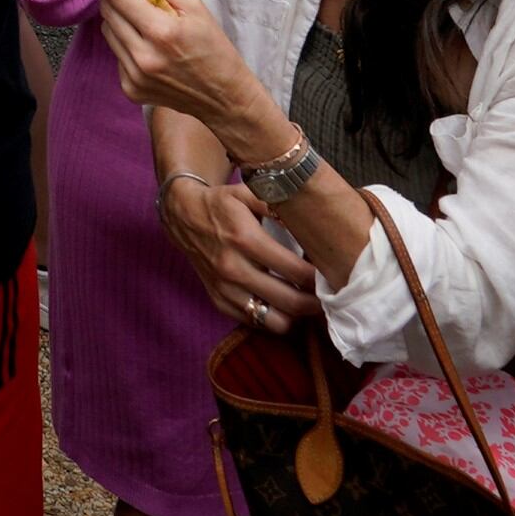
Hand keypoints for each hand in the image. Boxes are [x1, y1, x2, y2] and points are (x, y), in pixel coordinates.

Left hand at [93, 0, 283, 149]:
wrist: (225, 98)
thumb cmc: (214, 48)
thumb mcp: (194, 7)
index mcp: (161, 31)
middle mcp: (142, 56)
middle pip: (107, 11)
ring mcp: (134, 76)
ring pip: (108, 32)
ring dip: (119, 20)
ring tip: (146, 24)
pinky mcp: (130, 90)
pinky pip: (116, 54)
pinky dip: (126, 44)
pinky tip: (149, 48)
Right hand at [158, 166, 322, 335]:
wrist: (182, 216)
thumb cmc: (222, 204)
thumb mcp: (248, 193)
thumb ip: (279, 205)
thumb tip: (310, 221)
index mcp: (245, 239)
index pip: (295, 271)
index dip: (319, 278)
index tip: (332, 276)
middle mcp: (233, 268)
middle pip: (289, 301)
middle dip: (316, 303)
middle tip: (328, 296)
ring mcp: (225, 289)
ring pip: (274, 321)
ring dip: (295, 315)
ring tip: (305, 301)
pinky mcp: (219, 301)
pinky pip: (255, 322)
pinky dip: (273, 317)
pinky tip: (281, 303)